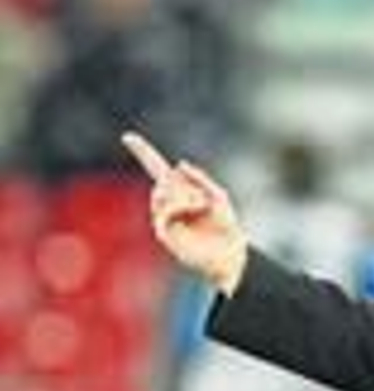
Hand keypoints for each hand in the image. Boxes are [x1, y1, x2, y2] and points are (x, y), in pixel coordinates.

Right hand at [122, 130, 247, 294]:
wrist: (228, 254)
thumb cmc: (225, 226)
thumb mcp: (218, 196)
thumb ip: (201, 178)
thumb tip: (178, 164)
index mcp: (181, 192)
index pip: (157, 169)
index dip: (143, 153)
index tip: (128, 137)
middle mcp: (169, 203)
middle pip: (160, 182)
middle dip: (178, 185)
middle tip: (199, 197)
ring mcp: (164, 218)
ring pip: (160, 196)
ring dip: (181, 197)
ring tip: (200, 206)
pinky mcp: (163, 233)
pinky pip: (162, 213)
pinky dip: (177, 208)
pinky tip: (193, 209)